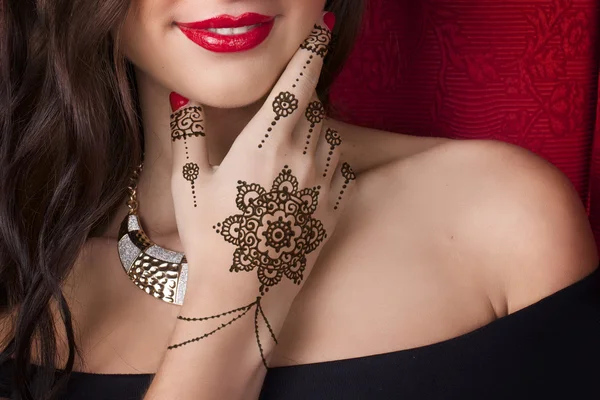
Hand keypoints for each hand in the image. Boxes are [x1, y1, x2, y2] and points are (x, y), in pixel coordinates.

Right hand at [169, 13, 352, 305]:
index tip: (321, 29)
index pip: (298, 82)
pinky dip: (327, 162)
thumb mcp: (189, 182)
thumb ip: (188, 132)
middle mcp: (303, 156)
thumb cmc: (212, 238)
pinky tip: (305, 177)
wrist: (245, 295)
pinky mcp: (333, 209)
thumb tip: (184, 96)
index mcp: (266, 142)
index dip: (311, 51)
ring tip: (283, 157)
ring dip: (312, 132)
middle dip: (299, 102)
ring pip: (329, 136)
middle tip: (273, 124)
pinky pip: (340, 169)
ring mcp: (323, 184)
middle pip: (313, 107)